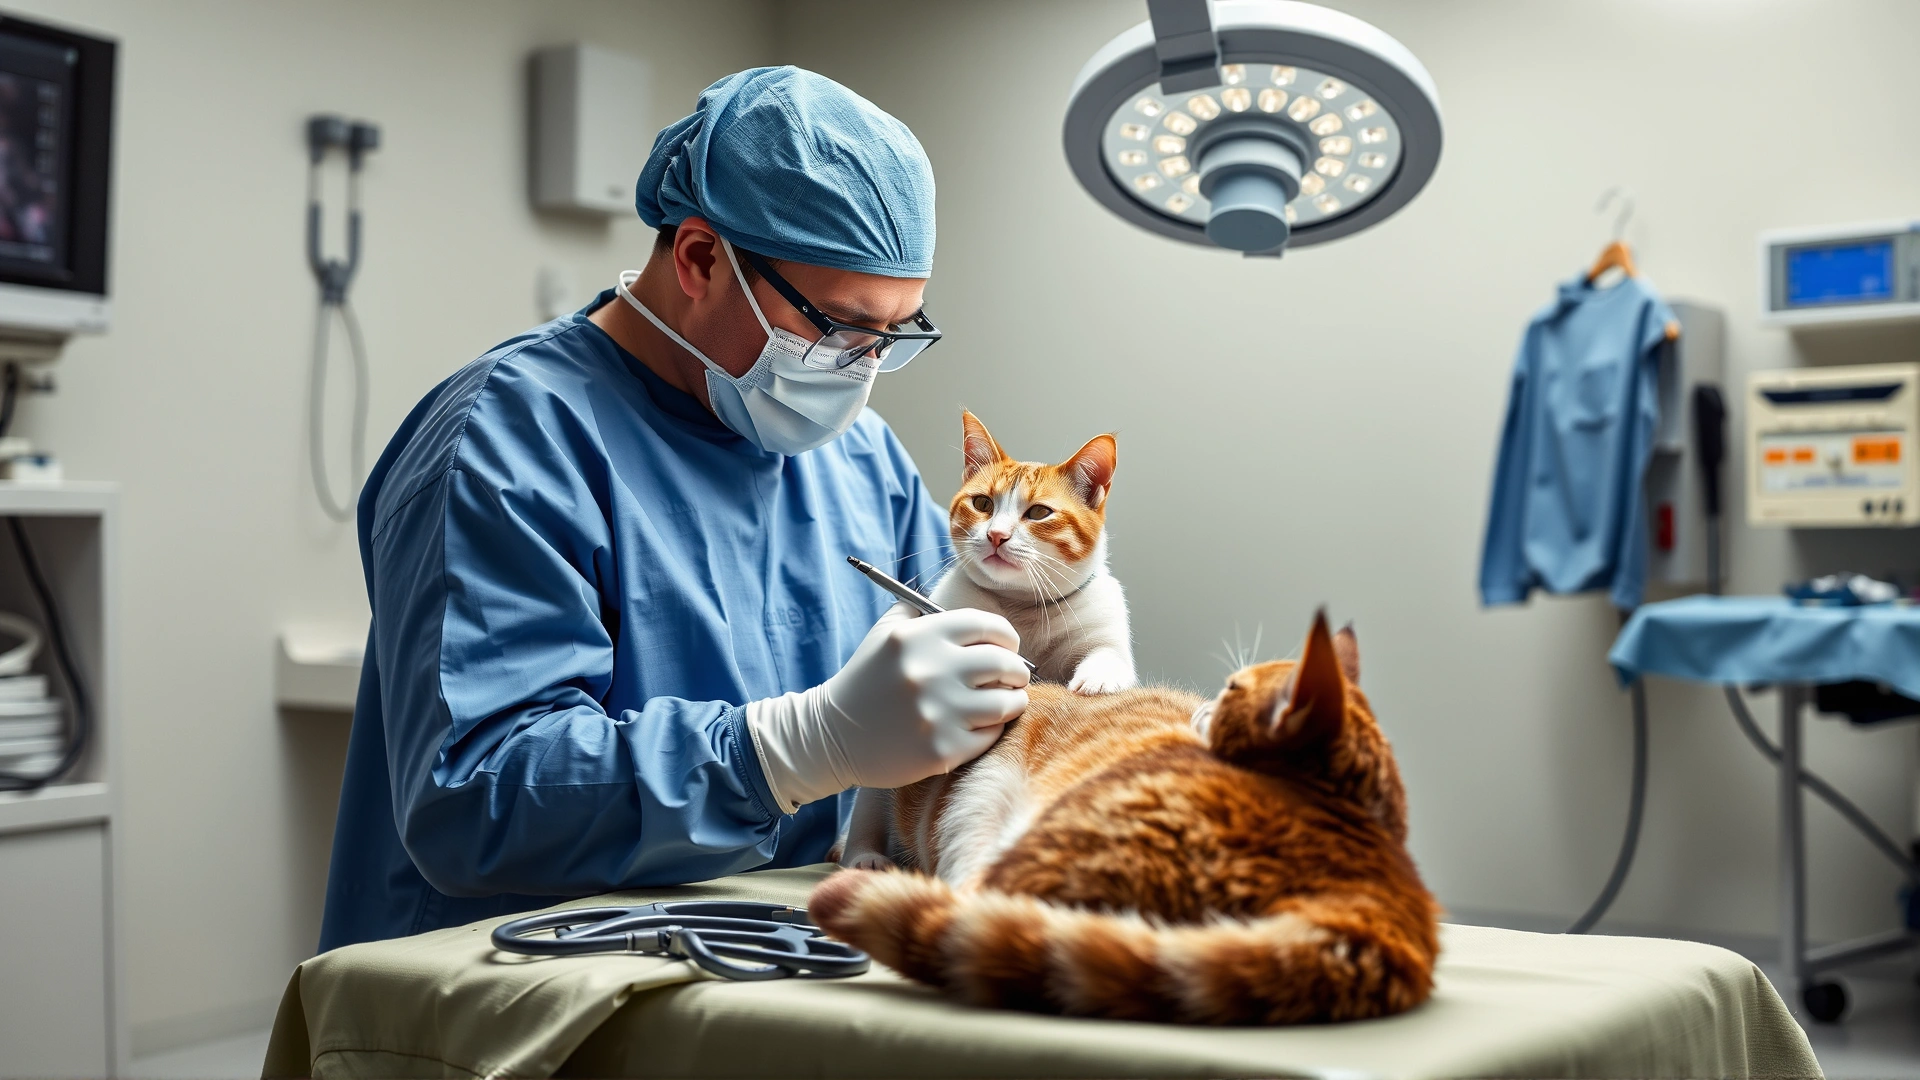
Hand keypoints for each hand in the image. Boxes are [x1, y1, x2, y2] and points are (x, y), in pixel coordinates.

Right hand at [746, 604, 1029, 810]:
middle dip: (1016, 669)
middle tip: (1014, 675)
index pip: (986, 626)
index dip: (1005, 636)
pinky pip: (991, 734)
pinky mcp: (943, 750)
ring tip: (1008, 700)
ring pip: (1006, 702)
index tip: (1008, 646)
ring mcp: (938, 713)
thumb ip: (923, 614)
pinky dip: (994, 728)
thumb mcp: (885, 634)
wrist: (833, 737)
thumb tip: (974, 619)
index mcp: (917, 637)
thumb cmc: (867, 681)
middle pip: (1004, 663)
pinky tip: (982, 724)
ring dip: (1014, 699)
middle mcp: (930, 671)